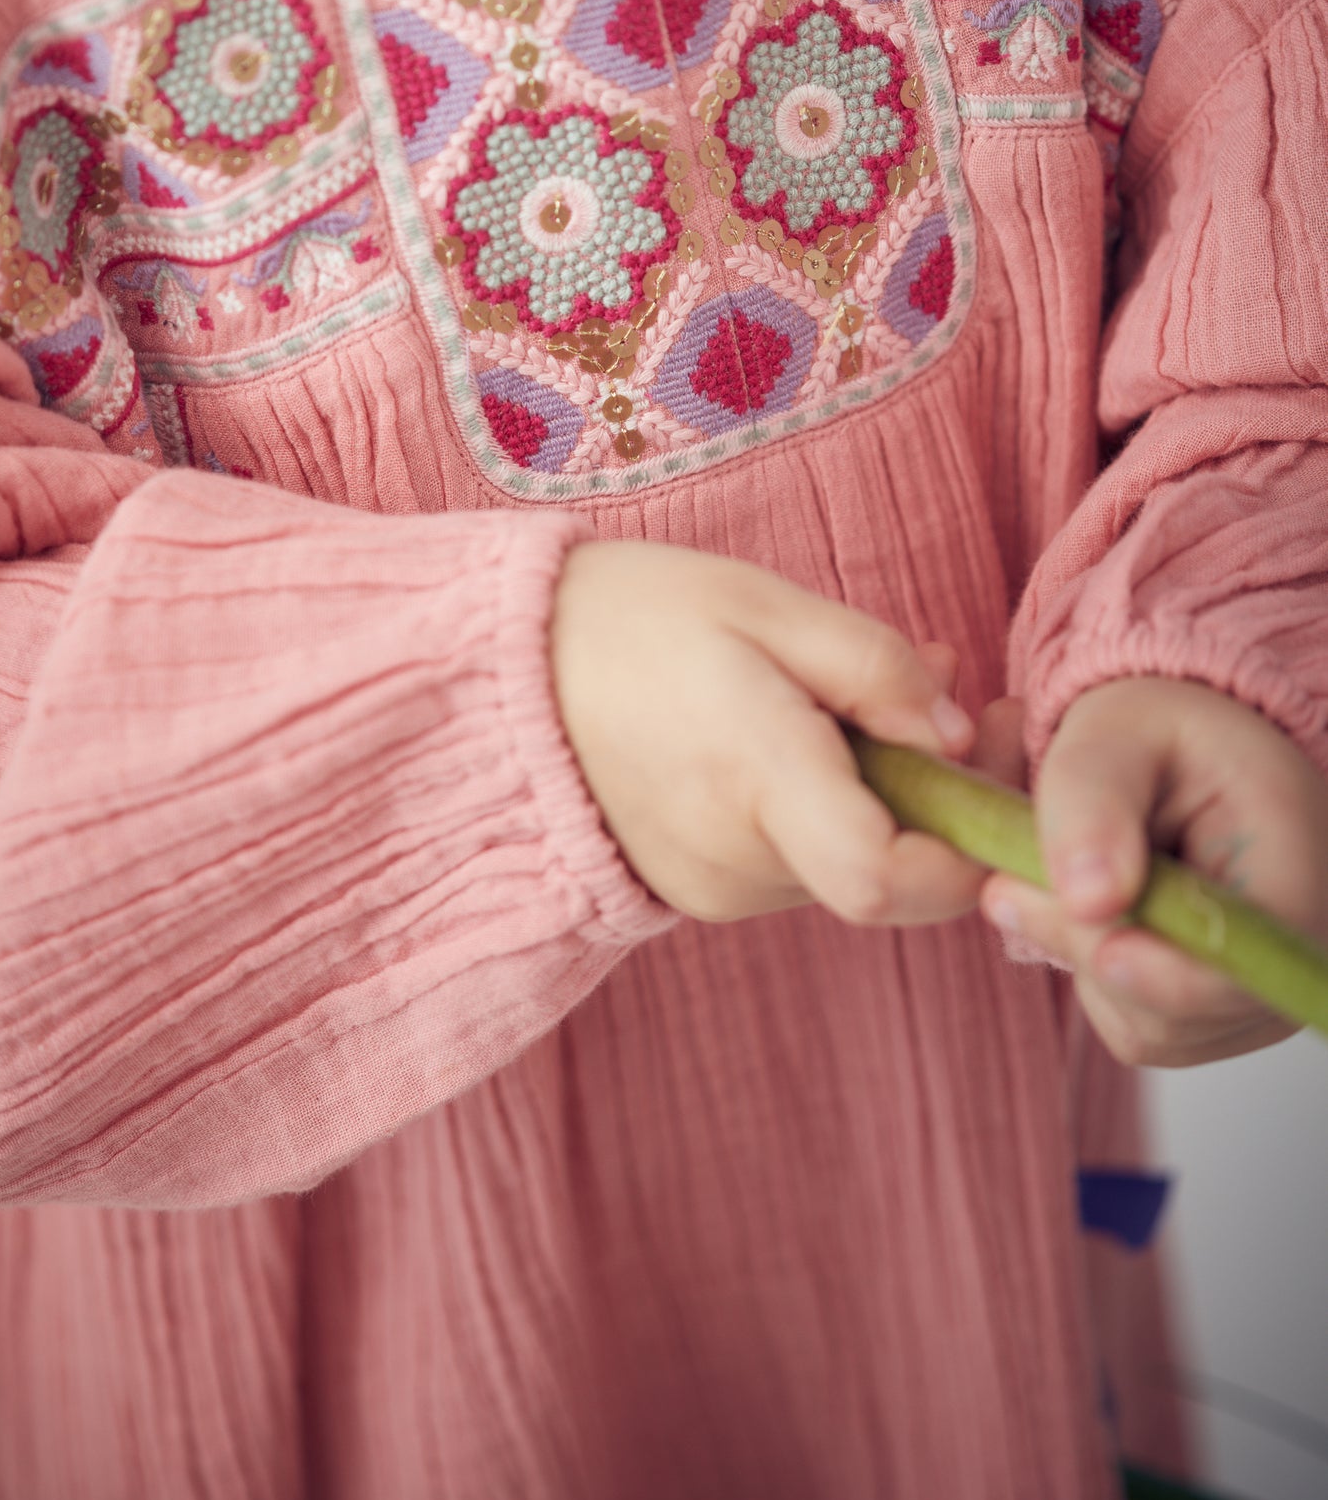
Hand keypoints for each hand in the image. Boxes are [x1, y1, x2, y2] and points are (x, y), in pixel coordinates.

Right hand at [550, 538, 983, 925]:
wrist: (502, 674)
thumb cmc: (636, 618)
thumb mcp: (766, 606)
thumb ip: (876, 670)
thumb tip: (963, 736)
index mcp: (755, 779)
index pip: (890, 879)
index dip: (968, 853)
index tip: (997, 779)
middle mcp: (736, 861)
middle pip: (887, 873)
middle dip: (944, 799)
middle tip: (973, 699)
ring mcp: (713, 890)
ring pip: (847, 868)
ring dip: (887, 798)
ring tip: (876, 695)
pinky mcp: (697, 893)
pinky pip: (798, 863)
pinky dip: (829, 811)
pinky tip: (815, 735)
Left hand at [980, 676, 1327, 1065]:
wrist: (1182, 755)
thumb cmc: (1159, 734)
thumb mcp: (1118, 731)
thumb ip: (1093, 800)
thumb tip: (1086, 898)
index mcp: (1293, 876)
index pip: (1245, 974)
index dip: (1169, 979)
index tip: (1104, 950)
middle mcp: (1290, 956)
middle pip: (1179, 1010)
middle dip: (1085, 945)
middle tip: (1010, 878)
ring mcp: (1254, 999)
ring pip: (1144, 1025)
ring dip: (1081, 955)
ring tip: (1073, 873)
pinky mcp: (1210, 1019)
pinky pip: (1129, 1024)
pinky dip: (1090, 970)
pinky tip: (1095, 906)